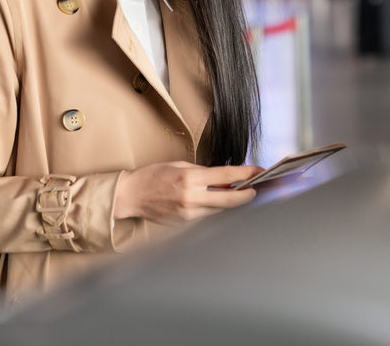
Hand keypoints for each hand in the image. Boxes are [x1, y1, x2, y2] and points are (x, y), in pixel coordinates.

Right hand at [114, 161, 264, 225]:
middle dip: (247, 195)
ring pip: (219, 209)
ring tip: (234, 192)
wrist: (131, 195)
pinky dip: (212, 208)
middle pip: (230, 200)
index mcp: (190, 178)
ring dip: (228, 201)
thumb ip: (203, 173)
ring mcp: (188, 213)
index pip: (227, 177)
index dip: (247, 175)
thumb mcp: (179, 166)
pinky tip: (212, 200)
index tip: (259, 172)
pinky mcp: (185, 223)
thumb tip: (225, 179)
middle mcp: (191, 198)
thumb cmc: (152, 176)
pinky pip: (206, 215)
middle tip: (255, 190)